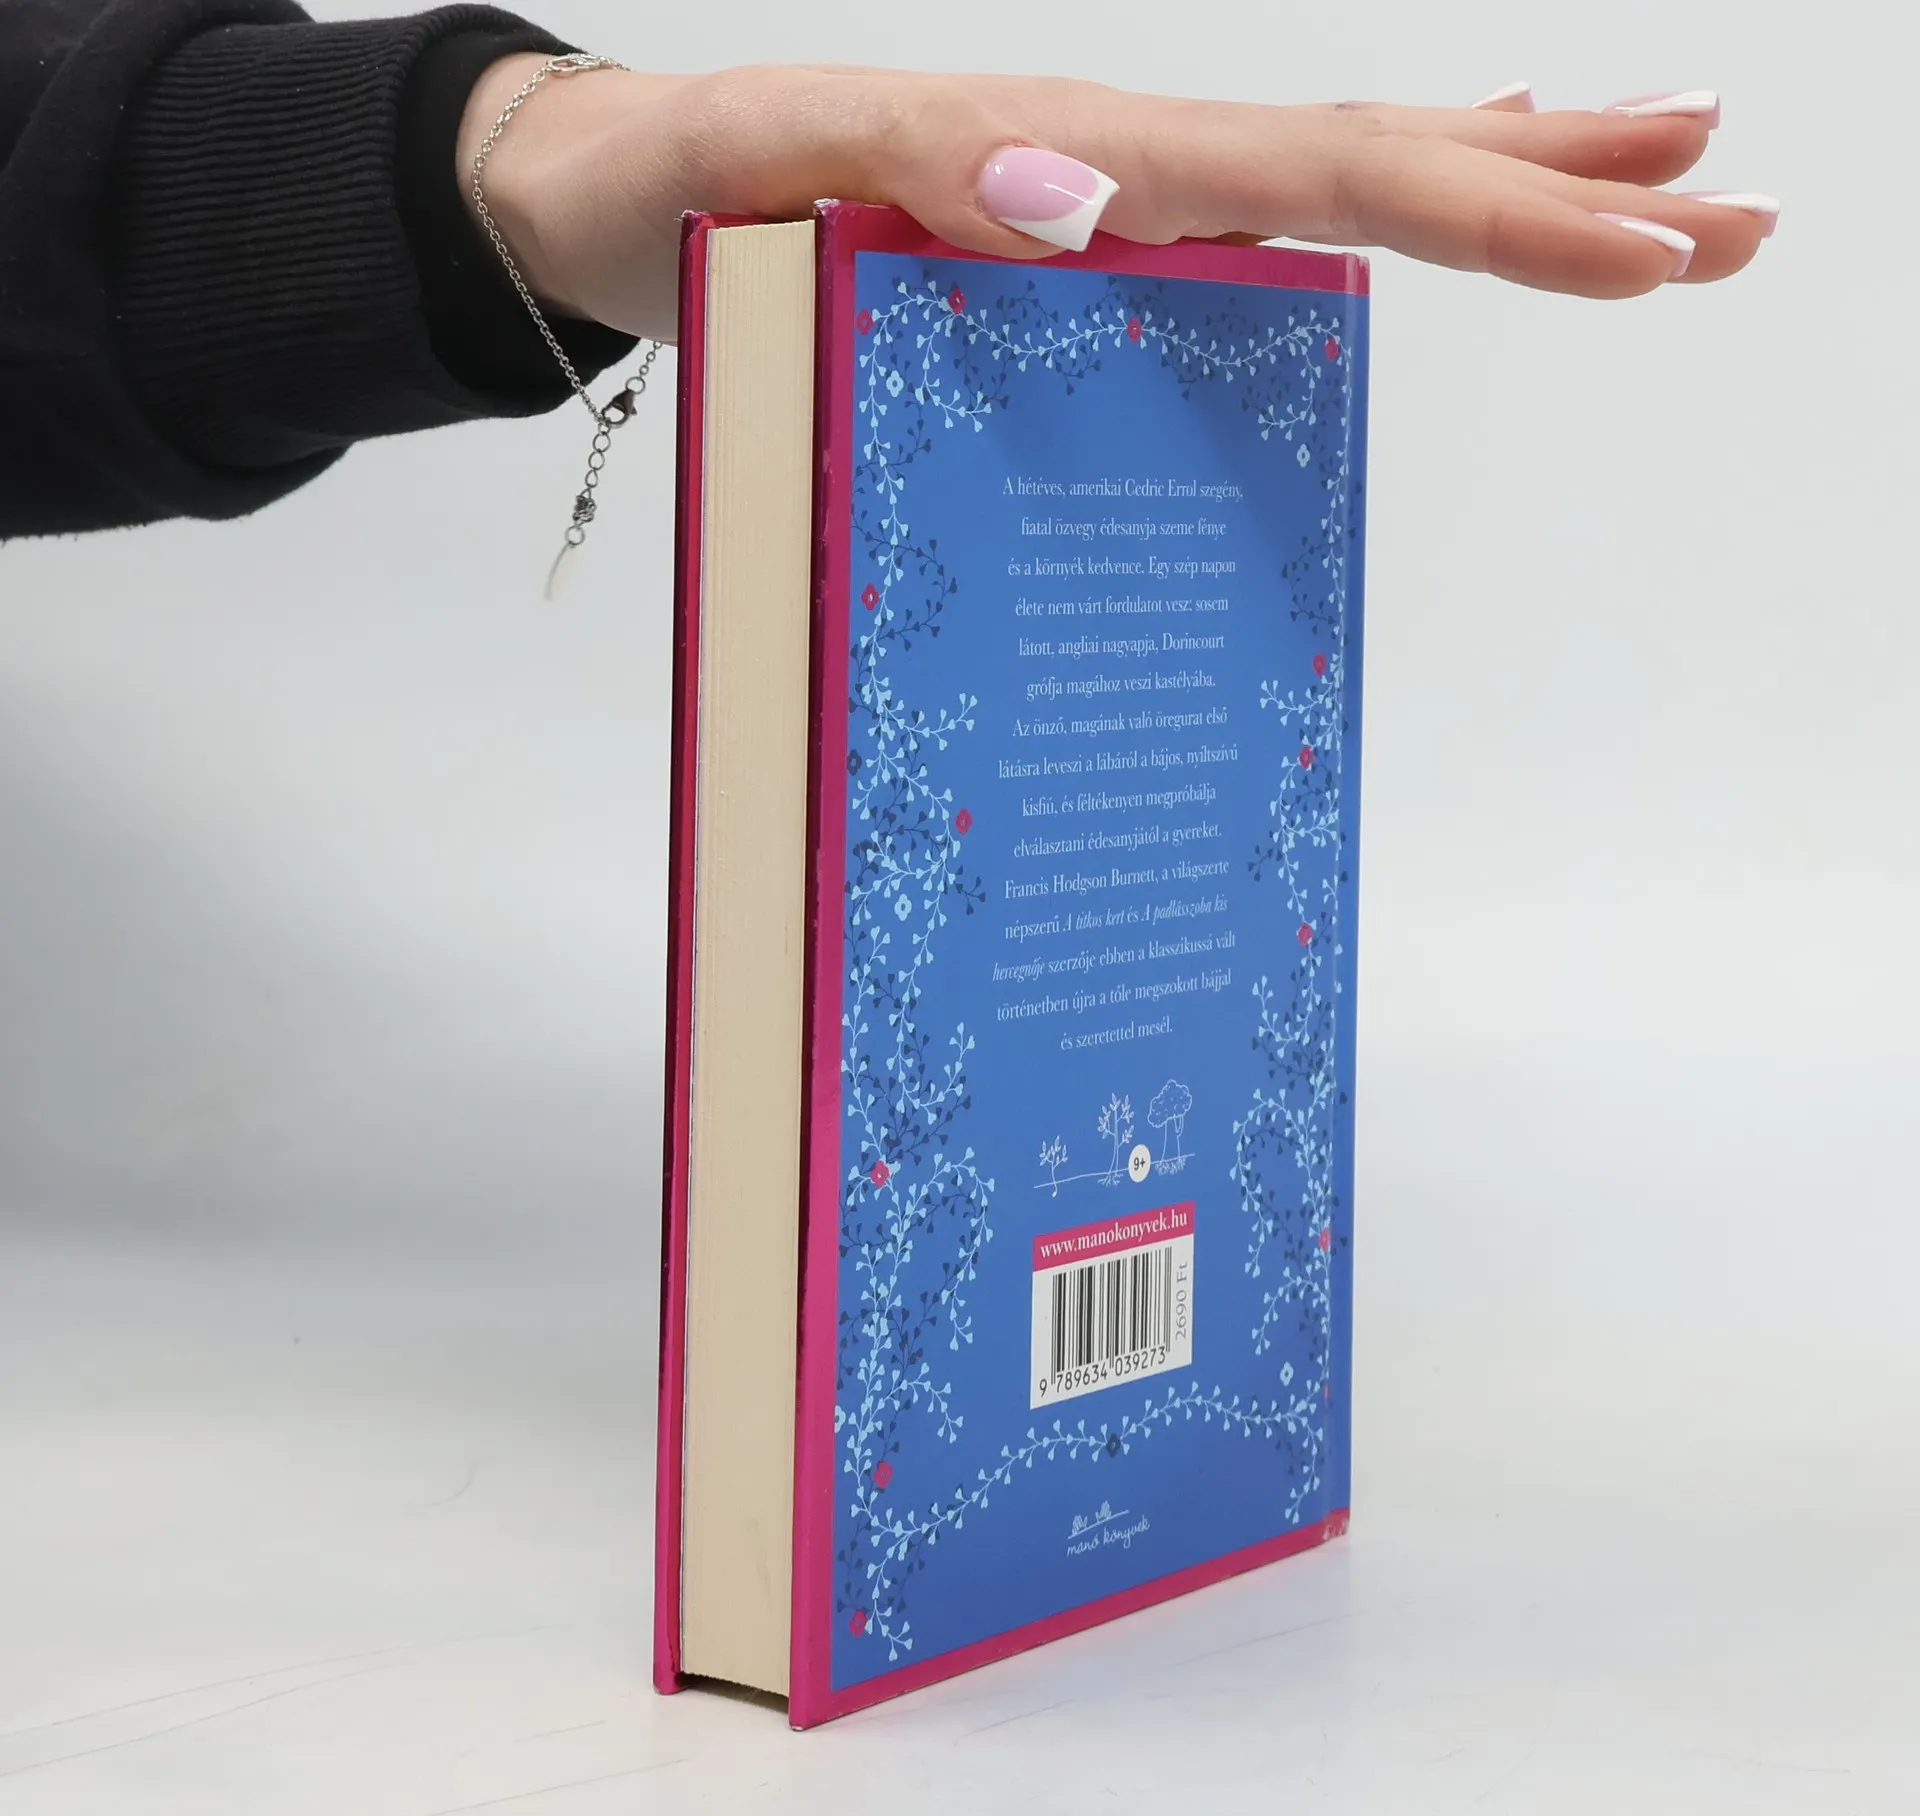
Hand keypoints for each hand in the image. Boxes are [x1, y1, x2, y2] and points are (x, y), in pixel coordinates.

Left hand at [459, 64, 1774, 340]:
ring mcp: (1103, 206)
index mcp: (1072, 150)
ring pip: (1337, 188)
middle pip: (1373, 162)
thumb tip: (1082, 190)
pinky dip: (1368, 238)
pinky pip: (1252, 239)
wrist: (600, 193)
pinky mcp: (1073, 254)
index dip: (1489, 208)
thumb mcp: (754, 170)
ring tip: (1660, 214)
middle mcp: (1114, 167)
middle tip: (1733, 221)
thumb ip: (897, 165)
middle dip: (1557, 196)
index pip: (1322, 168)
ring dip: (1503, 200)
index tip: (1645, 240)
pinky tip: (1429, 243)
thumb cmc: (665, 189)